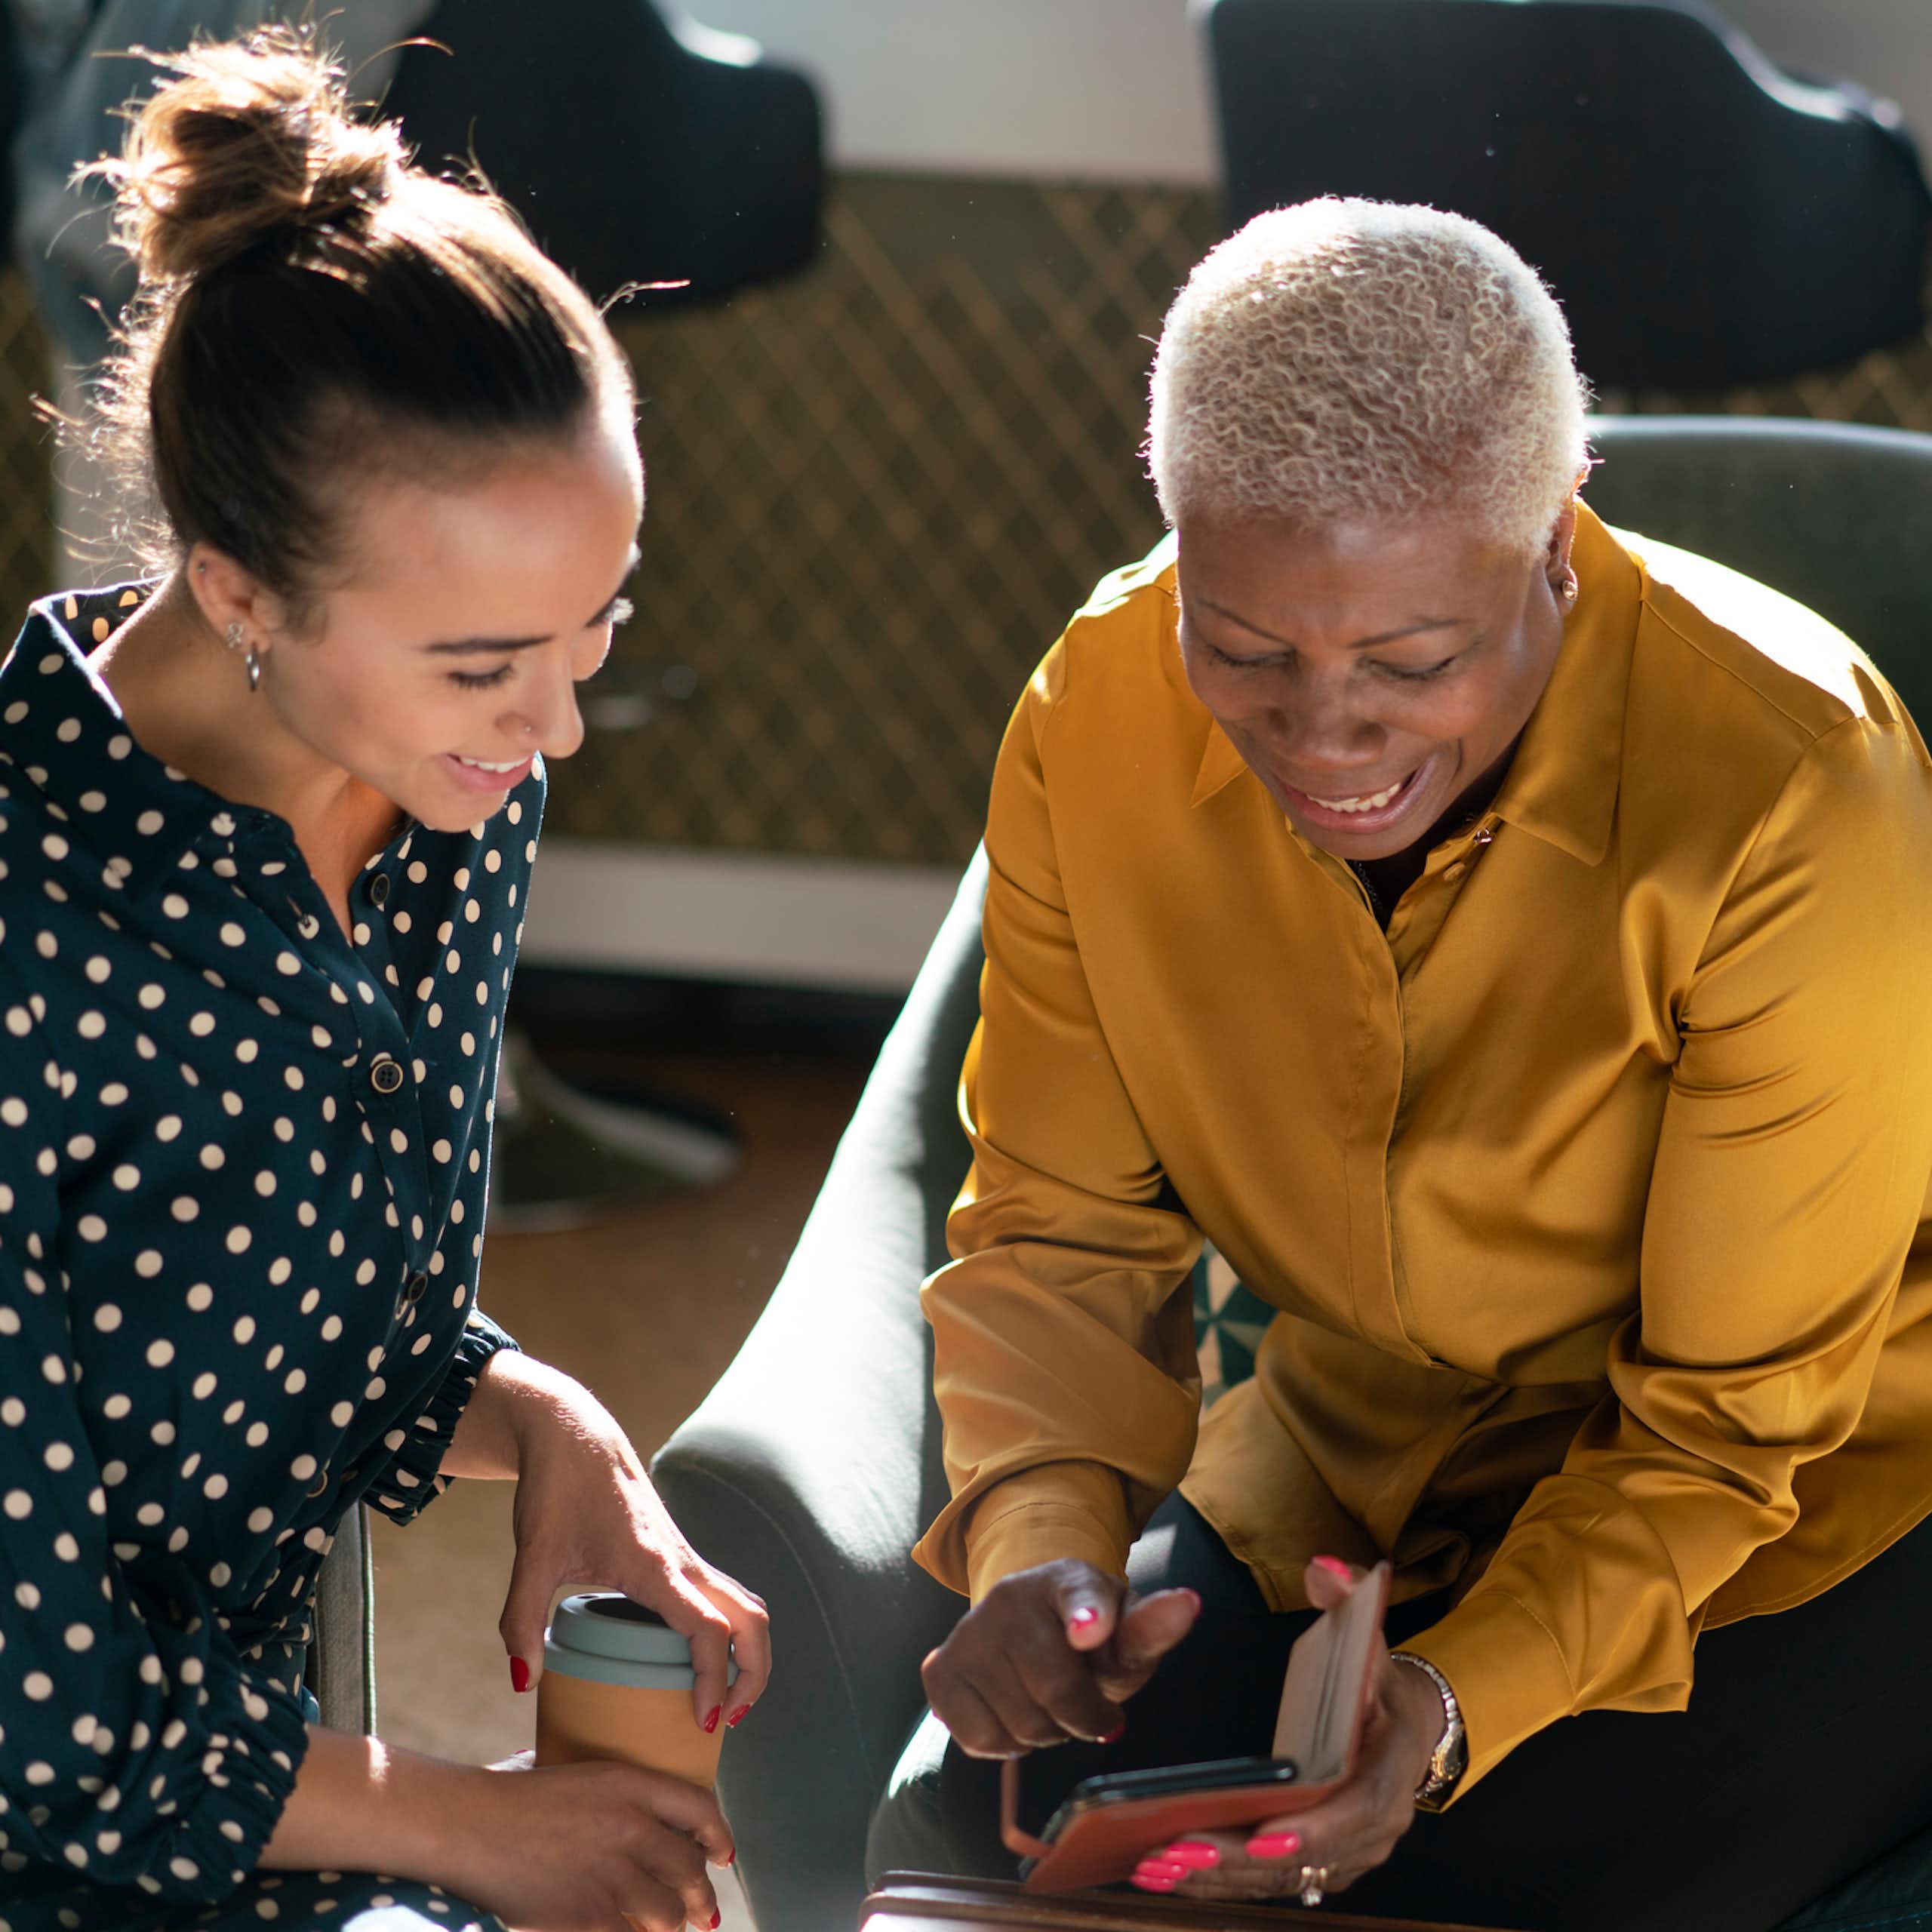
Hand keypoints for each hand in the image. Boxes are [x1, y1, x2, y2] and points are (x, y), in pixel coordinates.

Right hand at [448, 1751, 734, 1931]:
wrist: (468, 1827)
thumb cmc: (510, 1796)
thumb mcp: (575, 1773)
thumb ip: (611, 1794)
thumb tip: (631, 1811)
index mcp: (630, 1783)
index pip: (700, 1809)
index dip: (718, 1835)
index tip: (723, 1854)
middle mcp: (632, 1827)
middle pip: (690, 1869)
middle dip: (702, 1896)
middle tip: (705, 1911)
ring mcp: (613, 1875)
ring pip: (669, 1914)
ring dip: (671, 1925)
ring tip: (670, 1928)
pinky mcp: (592, 1917)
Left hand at [486, 1356, 771, 1732]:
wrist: (575, 1437)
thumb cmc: (556, 1491)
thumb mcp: (532, 1558)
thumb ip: (520, 1622)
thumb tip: (523, 1683)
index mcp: (653, 1565)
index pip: (708, 1628)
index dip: (715, 1678)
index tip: (704, 1722)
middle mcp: (682, 1561)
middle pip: (751, 1620)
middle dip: (752, 1675)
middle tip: (725, 1723)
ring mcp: (687, 1556)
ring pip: (747, 1606)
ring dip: (752, 1654)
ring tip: (725, 1701)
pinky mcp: (681, 1554)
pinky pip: (727, 1598)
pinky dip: (735, 1634)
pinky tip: (703, 1663)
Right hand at [921, 1558, 1199, 1756]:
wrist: (1027, 1628)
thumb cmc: (1089, 1638)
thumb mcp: (1125, 1634)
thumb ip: (1152, 1627)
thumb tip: (1188, 1604)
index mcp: (1068, 1579)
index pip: (1080, 1594)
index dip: (1088, 1615)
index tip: (1091, 1630)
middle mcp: (1011, 1596)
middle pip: (1056, 1692)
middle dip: (1082, 1717)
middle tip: (1086, 1705)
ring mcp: (969, 1631)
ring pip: (1020, 1725)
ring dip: (1045, 1733)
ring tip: (1047, 1703)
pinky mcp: (940, 1669)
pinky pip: (980, 1739)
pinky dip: (1006, 1744)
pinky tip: (1012, 1711)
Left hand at [1131, 1557, 1442, 1901]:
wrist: (1406, 1724)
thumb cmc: (1376, 1681)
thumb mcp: (1368, 1634)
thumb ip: (1346, 1598)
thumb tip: (1323, 1568)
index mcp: (1391, 1769)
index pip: (1360, 1810)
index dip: (1317, 1829)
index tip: (1264, 1833)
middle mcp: (1376, 1826)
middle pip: (1310, 1858)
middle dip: (1242, 1859)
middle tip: (1179, 1850)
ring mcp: (1349, 1854)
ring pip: (1284, 1879)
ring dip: (1220, 1877)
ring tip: (1158, 1864)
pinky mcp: (1320, 1865)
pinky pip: (1271, 1882)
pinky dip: (1222, 1882)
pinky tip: (1169, 1872)